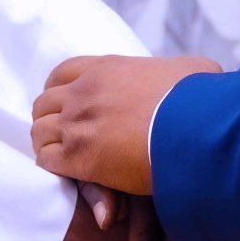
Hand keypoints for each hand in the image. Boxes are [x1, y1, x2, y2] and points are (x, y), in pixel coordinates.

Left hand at [31, 54, 223, 194]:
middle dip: (48, 118)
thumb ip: (181, 72)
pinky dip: (51, 165)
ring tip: (57, 156)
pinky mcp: (80, 157)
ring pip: (40, 130)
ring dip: (46, 143)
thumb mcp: (193, 71)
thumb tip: (193, 76)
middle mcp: (85, 92)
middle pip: (45, 103)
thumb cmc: (199, 100)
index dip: (59, 90)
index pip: (63, 73)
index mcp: (106, 68)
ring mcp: (78, 123)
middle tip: (59, 134)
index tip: (64, 103)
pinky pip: (48, 159)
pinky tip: (63, 172)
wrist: (194, 128)